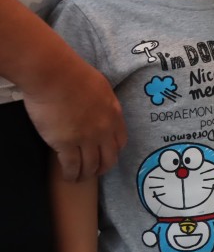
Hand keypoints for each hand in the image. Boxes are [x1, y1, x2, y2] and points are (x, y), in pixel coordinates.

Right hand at [23, 53, 125, 179]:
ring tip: (79, 177)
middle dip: (103, 167)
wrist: (55, 75)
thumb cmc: (74, 74)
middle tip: (95, 171)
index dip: (114, 151)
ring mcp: (86, 138)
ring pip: (91, 165)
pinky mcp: (66, 144)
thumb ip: (103, 102)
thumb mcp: (100, 87)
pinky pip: (72, 165)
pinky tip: (68, 177)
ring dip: (86, 174)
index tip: (108, 155)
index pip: (120, 141)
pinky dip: (71, 174)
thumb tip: (98, 106)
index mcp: (114, 114)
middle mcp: (104, 129)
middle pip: (109, 157)